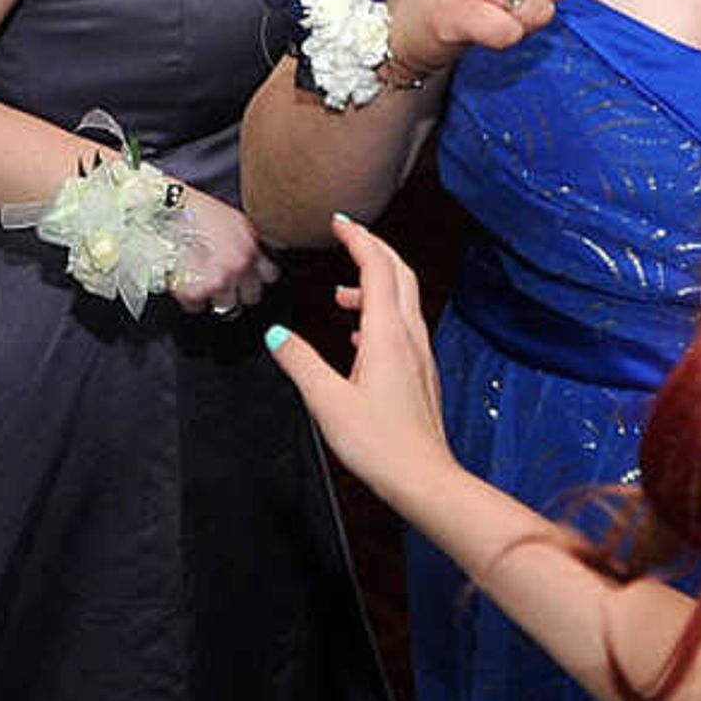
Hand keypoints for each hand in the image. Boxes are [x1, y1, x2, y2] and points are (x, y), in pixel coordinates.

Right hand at [170, 181, 279, 314]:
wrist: (166, 210)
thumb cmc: (195, 211)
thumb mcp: (235, 221)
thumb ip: (248, 243)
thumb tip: (254, 256)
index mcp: (251, 249)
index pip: (270, 276)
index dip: (257, 276)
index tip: (248, 276)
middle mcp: (239, 268)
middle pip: (252, 297)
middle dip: (239, 291)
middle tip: (224, 283)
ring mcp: (218, 282)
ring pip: (226, 307)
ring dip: (215, 298)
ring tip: (202, 283)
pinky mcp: (194, 291)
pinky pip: (196, 308)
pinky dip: (189, 299)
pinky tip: (184, 283)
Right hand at [261, 212, 454, 503]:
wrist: (424, 479)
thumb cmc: (378, 444)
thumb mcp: (327, 401)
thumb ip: (300, 362)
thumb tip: (276, 334)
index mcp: (387, 334)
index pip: (377, 268)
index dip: (358, 239)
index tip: (338, 222)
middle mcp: (409, 336)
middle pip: (398, 274)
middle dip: (373, 249)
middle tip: (347, 237)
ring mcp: (419, 354)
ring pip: (402, 300)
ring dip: (375, 284)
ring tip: (340, 294)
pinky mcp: (420, 372)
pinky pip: (403, 326)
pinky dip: (380, 313)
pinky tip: (359, 335)